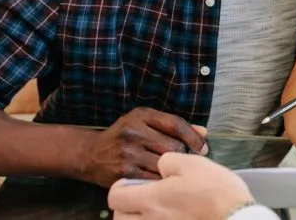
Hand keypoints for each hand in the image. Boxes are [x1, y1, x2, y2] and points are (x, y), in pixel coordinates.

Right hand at [78, 107, 207, 186]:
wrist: (91, 155)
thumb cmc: (124, 137)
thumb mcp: (145, 123)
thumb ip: (173, 126)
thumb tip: (203, 133)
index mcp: (141, 116)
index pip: (176, 124)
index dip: (194, 137)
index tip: (203, 148)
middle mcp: (133, 132)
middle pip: (173, 146)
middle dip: (182, 155)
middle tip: (182, 161)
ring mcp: (128, 153)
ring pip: (165, 164)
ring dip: (172, 169)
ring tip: (171, 170)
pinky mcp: (124, 173)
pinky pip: (153, 178)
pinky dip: (161, 179)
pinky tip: (160, 179)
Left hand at [108, 153, 253, 219]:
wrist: (236, 219)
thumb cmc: (216, 192)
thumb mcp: (194, 164)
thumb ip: (169, 161)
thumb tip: (160, 165)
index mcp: (152, 199)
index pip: (116, 196)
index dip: (122, 187)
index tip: (136, 183)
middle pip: (119, 217)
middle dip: (127, 206)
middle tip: (144, 198)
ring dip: (138, 218)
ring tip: (155, 210)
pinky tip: (170, 217)